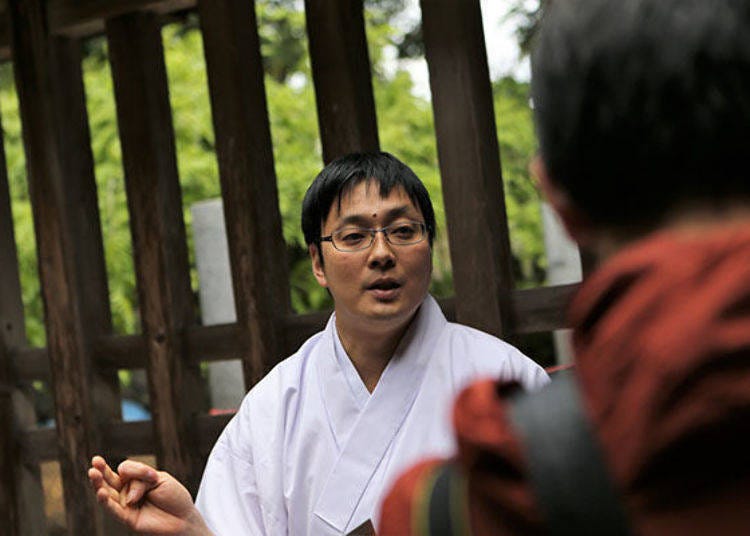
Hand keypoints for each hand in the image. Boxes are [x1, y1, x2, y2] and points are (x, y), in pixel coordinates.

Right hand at [88, 455, 212, 535]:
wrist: (184, 518)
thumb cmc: (173, 497)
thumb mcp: (159, 479)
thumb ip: (140, 479)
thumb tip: (127, 496)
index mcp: (136, 480)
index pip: (126, 469)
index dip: (137, 470)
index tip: (153, 476)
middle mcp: (128, 492)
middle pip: (110, 480)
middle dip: (102, 471)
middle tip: (95, 461)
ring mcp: (126, 505)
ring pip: (108, 494)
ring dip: (99, 484)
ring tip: (92, 473)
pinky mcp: (128, 519)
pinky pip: (114, 510)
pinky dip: (106, 501)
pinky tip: (100, 492)